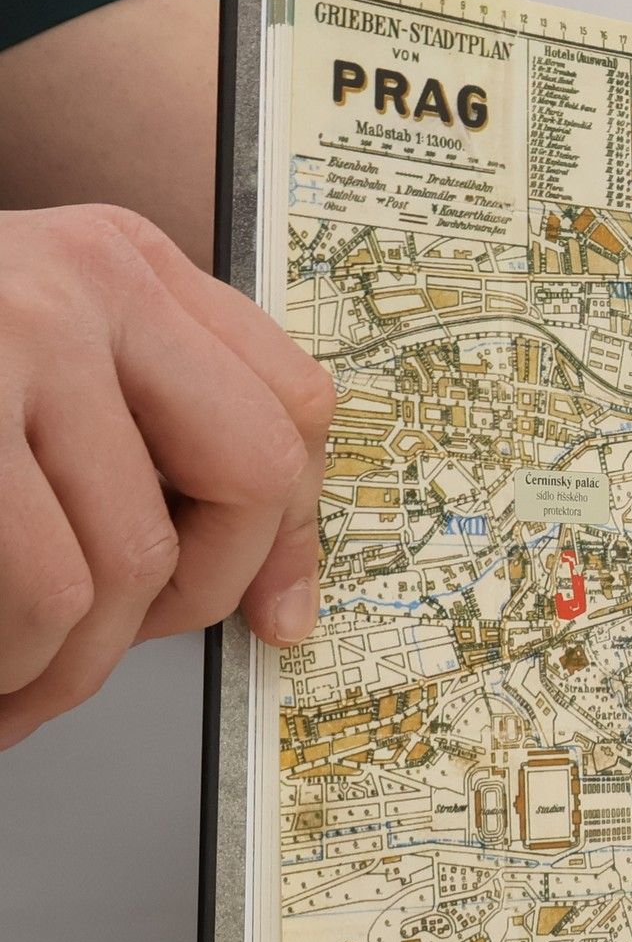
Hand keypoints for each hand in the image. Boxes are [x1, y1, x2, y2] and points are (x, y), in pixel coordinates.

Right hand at [0, 205, 333, 750]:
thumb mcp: (33, 369)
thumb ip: (145, 437)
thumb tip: (278, 595)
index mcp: (121, 261)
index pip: (293, 404)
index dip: (293, 529)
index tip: (269, 611)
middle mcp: (80, 279)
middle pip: (253, 479)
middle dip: (194, 601)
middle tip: (108, 646)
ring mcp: (8, 335)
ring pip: (135, 560)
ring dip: (74, 661)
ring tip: (13, 680)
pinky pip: (48, 589)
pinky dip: (19, 667)